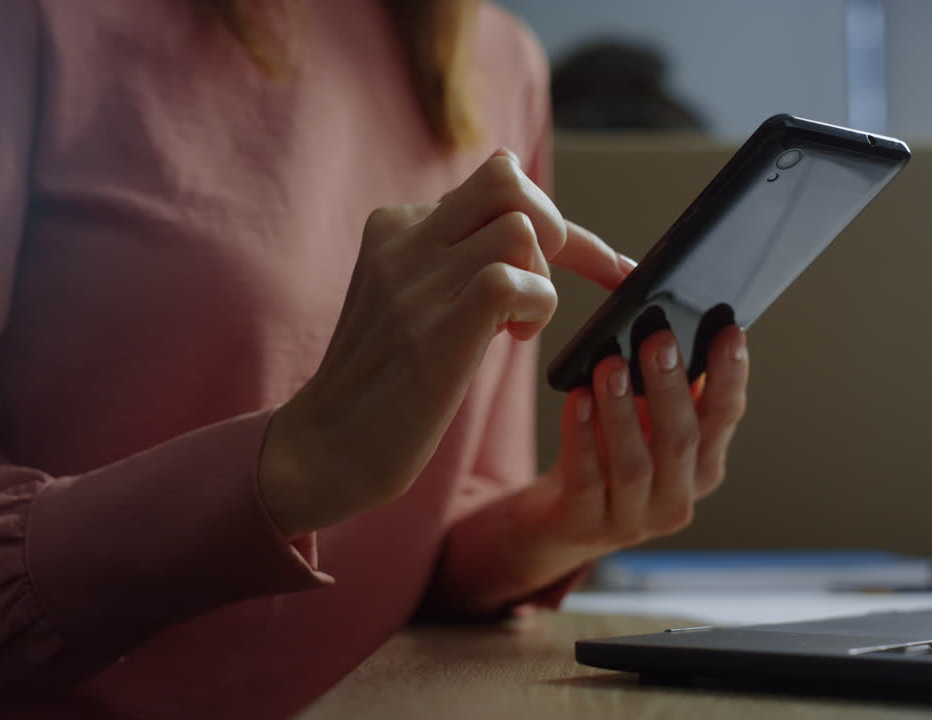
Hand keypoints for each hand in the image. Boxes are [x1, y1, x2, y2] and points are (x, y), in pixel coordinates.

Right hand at [258, 150, 632, 536]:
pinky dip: (537, 304)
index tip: (604, 264)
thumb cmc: (386, 383)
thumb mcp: (416, 300)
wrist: (327, 447)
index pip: (495, 184)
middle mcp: (403, 239)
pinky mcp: (436, 325)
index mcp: (396, 226)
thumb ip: (461, 261)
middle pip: (506, 179)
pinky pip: (513, 277)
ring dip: (542, 278)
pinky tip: (513, 338)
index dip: (558, 221)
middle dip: (553, 228)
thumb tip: (535, 237)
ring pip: (519, 228)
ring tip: (515, 325)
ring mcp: (416, 280)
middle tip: (542, 286)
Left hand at [507, 324, 749, 584]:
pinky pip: (586, 478)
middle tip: (659, 339)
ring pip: (635, 464)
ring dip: (623, 411)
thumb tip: (676, 328)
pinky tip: (579, 399)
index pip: (725, 419)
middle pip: (682, 441)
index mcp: (703, 468)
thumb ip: (667, 391)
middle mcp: (677, 498)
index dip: (730, 378)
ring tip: (611, 366)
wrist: (559, 520)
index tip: (730, 332)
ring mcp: (633, 519)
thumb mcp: (646, 426)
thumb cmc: (609, 456)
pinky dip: (584, 436)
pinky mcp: (586, 524)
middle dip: (672, 387)